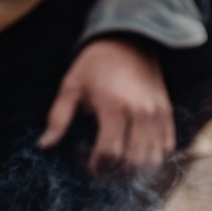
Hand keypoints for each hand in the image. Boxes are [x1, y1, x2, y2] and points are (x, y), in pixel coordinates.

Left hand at [38, 37, 175, 174]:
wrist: (129, 38)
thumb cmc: (95, 64)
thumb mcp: (71, 86)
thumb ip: (58, 118)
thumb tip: (44, 145)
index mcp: (115, 107)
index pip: (110, 152)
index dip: (97, 166)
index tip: (88, 163)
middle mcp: (141, 113)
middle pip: (133, 161)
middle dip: (114, 171)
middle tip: (101, 167)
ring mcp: (157, 114)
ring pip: (152, 159)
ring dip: (134, 169)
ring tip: (118, 162)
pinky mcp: (167, 112)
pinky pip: (166, 147)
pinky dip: (152, 158)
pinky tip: (135, 153)